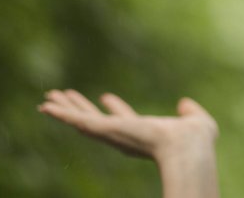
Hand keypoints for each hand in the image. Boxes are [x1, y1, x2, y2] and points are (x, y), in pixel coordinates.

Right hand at [38, 89, 217, 162]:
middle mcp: (124, 135)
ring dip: (64, 110)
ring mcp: (113, 134)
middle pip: (96, 120)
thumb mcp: (195, 119)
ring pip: (81, 121)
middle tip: (65, 97)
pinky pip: (77, 121)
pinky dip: (61, 114)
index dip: (117, 108)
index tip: (107, 97)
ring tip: (48, 99)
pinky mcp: (106, 130)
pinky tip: (47, 106)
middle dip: (81, 109)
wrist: (187, 147)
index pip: (125, 119)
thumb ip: (189, 111)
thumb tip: (185, 104)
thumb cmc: (196, 139)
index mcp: (144, 131)